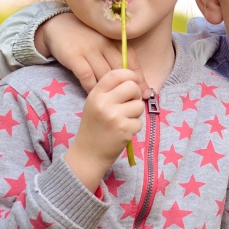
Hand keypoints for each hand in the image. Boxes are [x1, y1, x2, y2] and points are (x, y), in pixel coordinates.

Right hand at [37, 12, 147, 92]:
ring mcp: (88, 49)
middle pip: (120, 69)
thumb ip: (117, 55)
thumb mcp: (104, 40)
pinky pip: (86, 76)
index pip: (131, 59)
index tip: (146, 92)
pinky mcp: (73, 56)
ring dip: (111, 91)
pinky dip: (92, 88)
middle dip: (127, 87)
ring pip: (104, 75)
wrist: (57, 25)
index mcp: (113, 39)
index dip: (139, 77)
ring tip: (115, 104)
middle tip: (132, 102)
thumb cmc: (85, 37)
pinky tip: (95, 96)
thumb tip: (135, 79)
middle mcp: (103, 43)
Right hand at [65, 69, 144, 189]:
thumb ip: (111, 91)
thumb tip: (135, 80)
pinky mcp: (125, 130)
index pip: (116, 74)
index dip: (130, 75)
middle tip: (129, 104)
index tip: (134, 82)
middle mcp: (104, 103)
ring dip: (135, 113)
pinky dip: (134, 127)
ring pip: (139, 105)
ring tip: (123, 121)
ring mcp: (115, 117)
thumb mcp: (95, 104)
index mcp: (96, 95)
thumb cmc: (94, 127)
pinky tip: (123, 132)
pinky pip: (140, 122)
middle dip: (136, 94)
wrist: (88, 154)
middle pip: (132, 87)